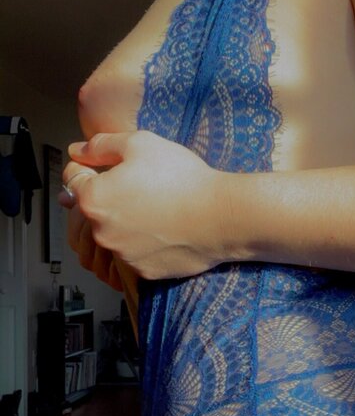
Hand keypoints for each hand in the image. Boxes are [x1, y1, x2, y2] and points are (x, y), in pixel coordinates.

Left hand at [61, 131, 228, 279]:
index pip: (73, 179)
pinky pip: (136, 253)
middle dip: (111, 196)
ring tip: (159, 208)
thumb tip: (77, 150)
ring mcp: (122, 256)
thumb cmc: (181, 177)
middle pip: (95, 209)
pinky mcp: (143, 272)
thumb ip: (101, 145)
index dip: (89, 166)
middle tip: (143, 185)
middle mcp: (101, 232)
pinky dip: (146, 243)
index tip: (110, 166)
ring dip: (128, 221)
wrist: (221, 217)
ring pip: (116, 233)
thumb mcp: (140, 143)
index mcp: (93, 199)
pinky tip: (167, 228)